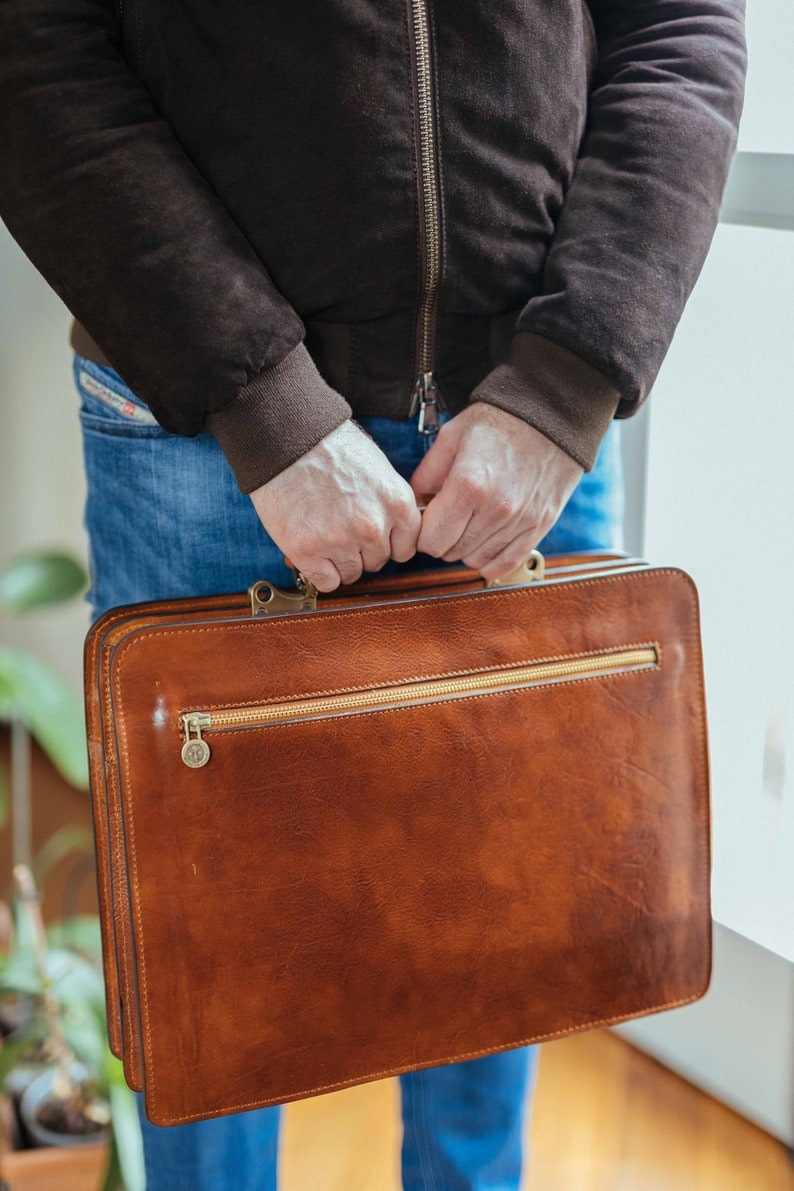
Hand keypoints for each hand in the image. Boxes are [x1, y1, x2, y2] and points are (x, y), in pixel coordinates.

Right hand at [249, 420, 420, 591]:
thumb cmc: (328, 446)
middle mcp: (373, 526)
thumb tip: (393, 531)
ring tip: (323, 533)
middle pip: (379, 562)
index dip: (388, 543)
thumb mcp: (377, 468)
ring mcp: (341, 540)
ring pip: (352, 573)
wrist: (285, 438)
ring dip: (339, 560)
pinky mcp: (308, 551)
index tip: (375, 537)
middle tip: (340, 527)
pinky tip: (313, 550)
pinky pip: (327, 582)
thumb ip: (388, 503)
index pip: (406, 547)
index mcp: (396, 502)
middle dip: (362, 550)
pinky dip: (320, 571)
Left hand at [409, 404, 582, 579]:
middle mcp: (496, 509)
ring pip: (476, 560)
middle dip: (443, 539)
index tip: (429, 519)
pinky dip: (491, 560)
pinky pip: (506, 564)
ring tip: (470, 523)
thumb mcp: (452, 436)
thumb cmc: (499, 422)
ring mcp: (521, 521)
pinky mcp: (540, 527)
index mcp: (468, 486)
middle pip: (451, 553)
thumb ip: (426, 474)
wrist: (551, 415)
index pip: (431, 541)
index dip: (423, 533)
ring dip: (466, 548)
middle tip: (449, 517)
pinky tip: (486, 542)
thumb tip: (414, 505)